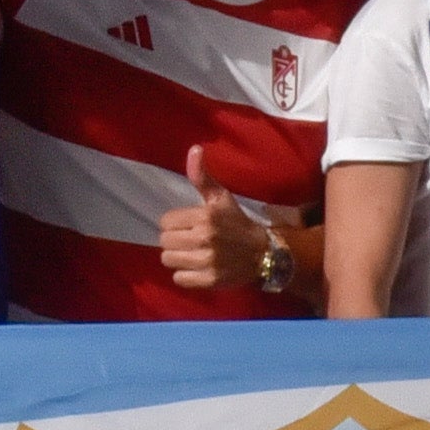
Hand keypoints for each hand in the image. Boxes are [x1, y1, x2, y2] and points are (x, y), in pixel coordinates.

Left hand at [158, 146, 273, 289]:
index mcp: (205, 216)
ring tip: (192, 254)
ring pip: (168, 260)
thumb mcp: (221, 198)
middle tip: (190, 240)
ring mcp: (206, 261)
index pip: (165, 221)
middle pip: (164, 241)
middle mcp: (204, 238)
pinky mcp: (209, 280)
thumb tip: (194, 149)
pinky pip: (179, 278)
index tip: (189, 225)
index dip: (175, 223)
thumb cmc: (237, 223)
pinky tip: (197, 268)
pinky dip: (186, 275)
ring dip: (178, 258)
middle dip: (175, 240)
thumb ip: (202, 177)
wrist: (264, 253)